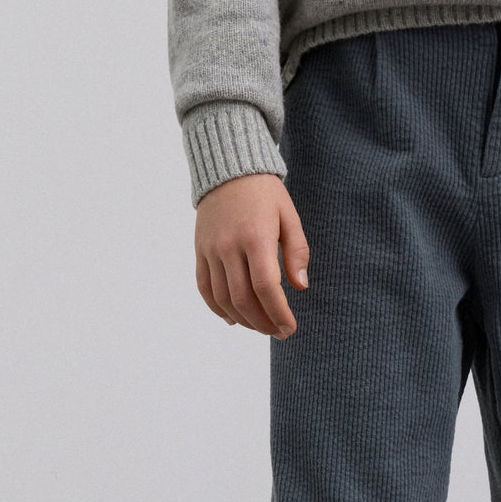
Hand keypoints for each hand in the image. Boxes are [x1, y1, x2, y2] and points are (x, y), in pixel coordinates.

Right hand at [194, 173, 309, 338]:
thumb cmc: (265, 194)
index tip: (290, 327)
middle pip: (243, 299)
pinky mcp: (199, 251)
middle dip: (263, 323)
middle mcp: (229, 246)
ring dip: (243, 320)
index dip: (278, 314)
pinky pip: (204, 287)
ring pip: (223, 298)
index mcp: (256, 238)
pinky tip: (233, 318)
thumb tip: (300, 286)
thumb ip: (296, 252)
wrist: (228, 170)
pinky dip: (217, 308)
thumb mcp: (289, 217)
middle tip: (279, 331)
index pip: (266, 288)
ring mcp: (211, 250)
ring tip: (261, 326)